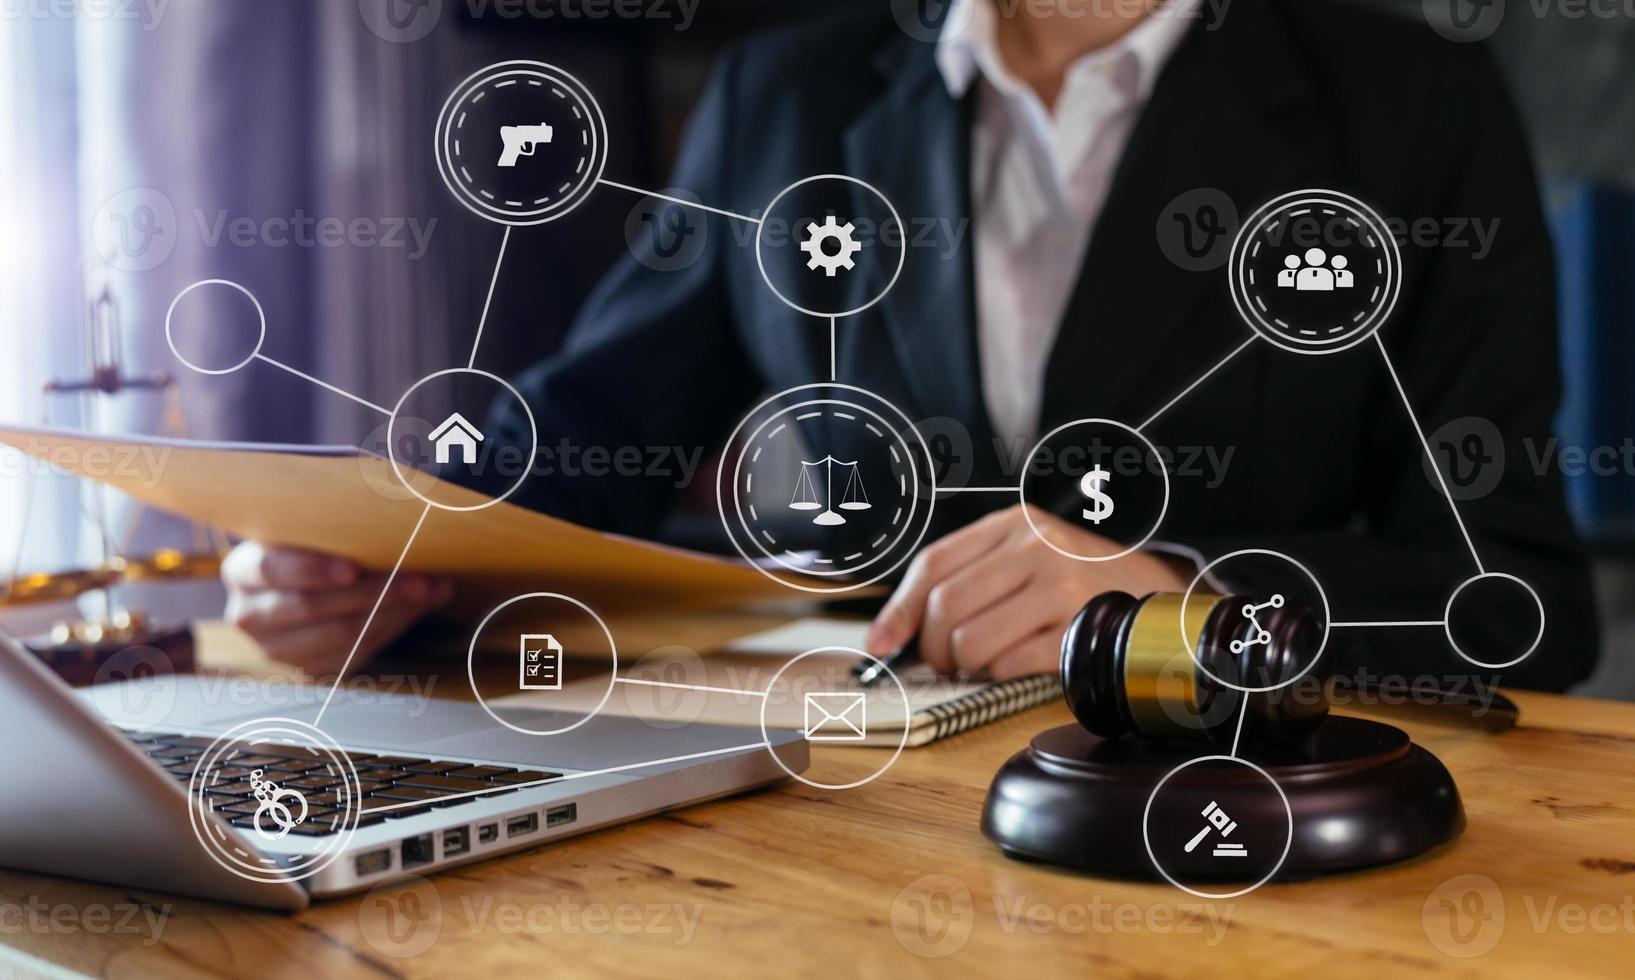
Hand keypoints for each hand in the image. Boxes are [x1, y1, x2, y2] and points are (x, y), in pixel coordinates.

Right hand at [222, 541, 451, 675]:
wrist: (302, 586)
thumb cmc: (311, 549)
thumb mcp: (310, 535)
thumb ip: (344, 531)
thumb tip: (409, 529)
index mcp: (243, 571)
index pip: (272, 570)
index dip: (312, 570)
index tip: (352, 568)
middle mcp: (250, 614)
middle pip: (313, 605)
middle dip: (373, 590)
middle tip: (419, 578)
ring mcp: (277, 648)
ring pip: (341, 633)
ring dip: (393, 611)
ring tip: (430, 590)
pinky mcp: (308, 668)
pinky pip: (356, 652)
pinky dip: (392, 628)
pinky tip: (418, 608)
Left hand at [865, 505, 1190, 679]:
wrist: (1160, 596)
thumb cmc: (1080, 582)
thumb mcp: (1025, 559)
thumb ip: (968, 580)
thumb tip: (895, 633)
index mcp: (1013, 524)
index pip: (933, 564)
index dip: (899, 609)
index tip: (882, 643)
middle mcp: (1036, 546)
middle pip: (945, 606)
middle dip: (931, 647)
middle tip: (943, 662)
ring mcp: (1061, 586)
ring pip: (970, 639)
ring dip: (965, 665)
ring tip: (980, 664)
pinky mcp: (1081, 627)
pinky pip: (1009, 663)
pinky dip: (998, 675)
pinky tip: (1012, 667)